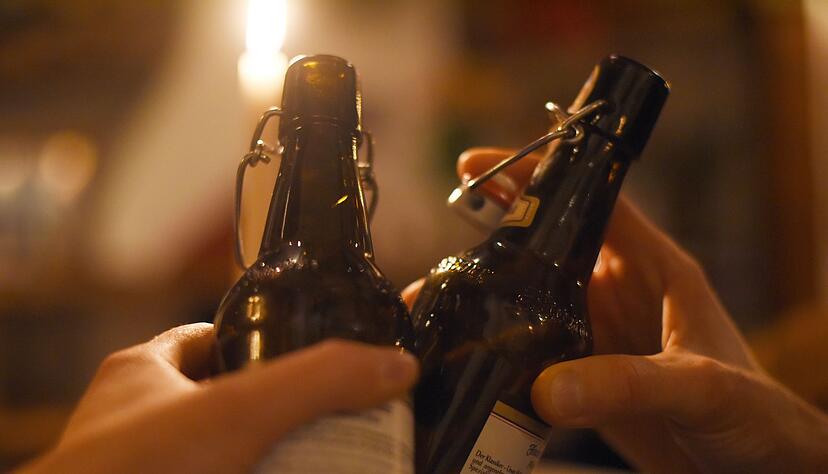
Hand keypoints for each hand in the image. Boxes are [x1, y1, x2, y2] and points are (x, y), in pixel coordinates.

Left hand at [19, 324, 417, 473]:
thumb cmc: (130, 473)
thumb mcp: (236, 412)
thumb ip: (317, 381)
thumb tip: (396, 365)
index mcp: (144, 374)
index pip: (213, 336)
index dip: (264, 337)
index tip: (312, 350)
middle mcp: (141, 425)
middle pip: (230, 404)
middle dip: (284, 413)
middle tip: (339, 421)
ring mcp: (152, 469)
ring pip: (229, 455)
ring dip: (276, 458)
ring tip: (331, 459)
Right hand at [404, 148, 827, 471]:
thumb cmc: (759, 418)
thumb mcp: (700, 387)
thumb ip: (627, 382)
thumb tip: (545, 389)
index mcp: (654, 269)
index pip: (593, 202)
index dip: (540, 175)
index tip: (481, 165)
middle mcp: (619, 294)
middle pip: (548, 246)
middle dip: (494, 234)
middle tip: (442, 233)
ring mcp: (598, 336)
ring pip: (531, 300)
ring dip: (486, 296)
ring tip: (435, 298)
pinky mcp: (585, 377)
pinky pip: (532, 353)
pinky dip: (496, 350)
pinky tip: (462, 353)